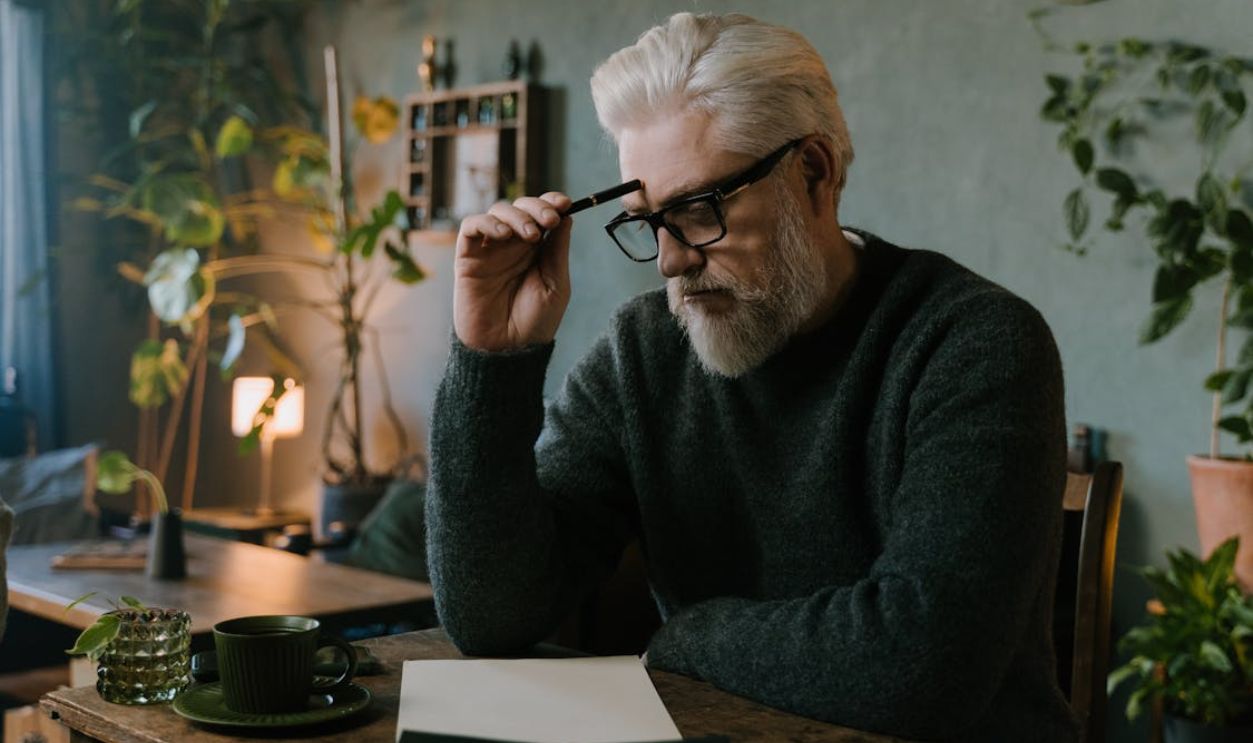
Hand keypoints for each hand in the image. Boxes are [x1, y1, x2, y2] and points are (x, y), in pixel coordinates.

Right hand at [453, 192, 572, 351]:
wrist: (509, 349)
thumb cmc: (535, 322)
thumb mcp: (556, 284)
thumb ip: (558, 250)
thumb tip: (567, 215)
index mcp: (537, 249)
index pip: (542, 214)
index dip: (551, 202)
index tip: (565, 203)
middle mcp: (513, 245)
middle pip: (521, 207)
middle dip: (536, 207)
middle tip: (549, 221)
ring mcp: (490, 249)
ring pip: (497, 211)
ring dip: (515, 215)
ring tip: (530, 235)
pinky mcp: (468, 257)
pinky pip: (471, 227)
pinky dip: (486, 222)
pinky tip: (502, 234)